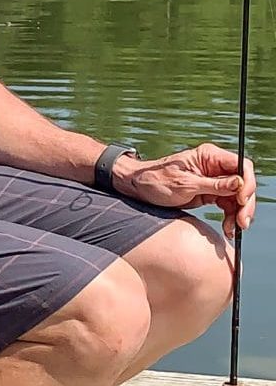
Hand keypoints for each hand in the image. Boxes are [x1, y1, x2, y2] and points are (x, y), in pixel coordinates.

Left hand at [115, 144, 256, 236]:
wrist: (138, 189)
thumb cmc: (156, 181)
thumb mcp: (185, 185)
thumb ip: (213, 185)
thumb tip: (239, 183)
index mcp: (209, 156)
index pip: (241, 165)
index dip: (247, 183)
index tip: (242, 200)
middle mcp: (214, 166)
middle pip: (242, 183)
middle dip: (245, 203)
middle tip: (243, 222)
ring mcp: (213, 180)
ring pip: (237, 197)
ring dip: (238, 214)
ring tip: (233, 229)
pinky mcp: (209, 194)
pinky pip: (227, 205)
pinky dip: (230, 217)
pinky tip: (228, 228)